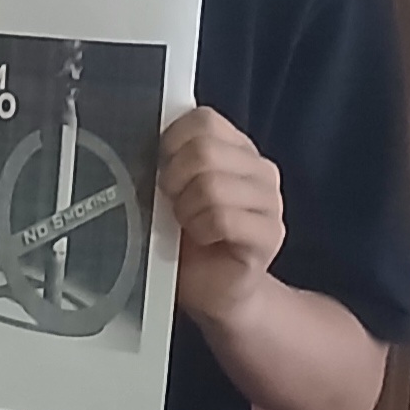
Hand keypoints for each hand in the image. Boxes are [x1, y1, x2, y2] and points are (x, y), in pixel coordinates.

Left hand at [161, 107, 284, 321]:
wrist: (211, 288)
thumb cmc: (184, 239)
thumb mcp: (168, 193)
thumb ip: (166, 161)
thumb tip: (139, 136)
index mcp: (235, 150)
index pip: (203, 120)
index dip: (171, 144)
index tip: (161, 170)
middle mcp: (258, 170)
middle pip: (204, 151)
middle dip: (173, 180)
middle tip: (171, 205)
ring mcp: (270, 201)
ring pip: (212, 186)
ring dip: (186, 211)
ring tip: (187, 226)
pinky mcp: (270, 234)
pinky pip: (223, 219)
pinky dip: (200, 230)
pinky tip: (202, 239)